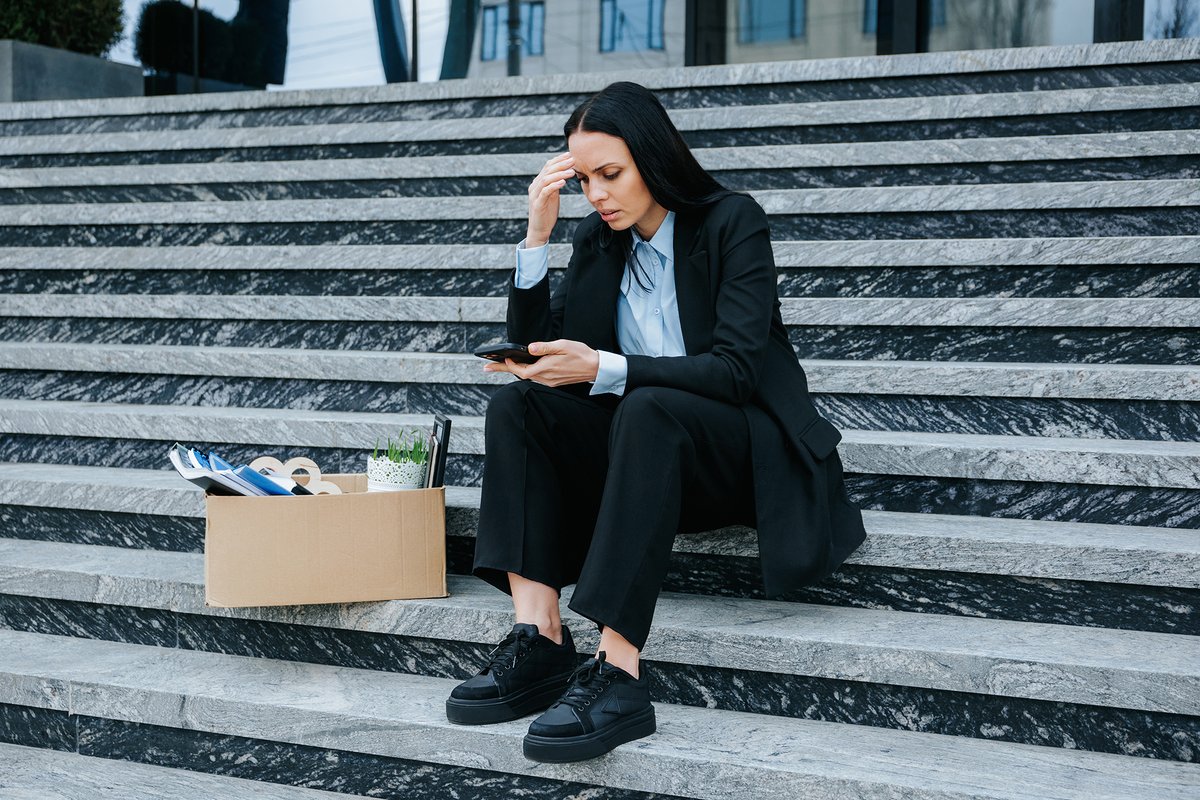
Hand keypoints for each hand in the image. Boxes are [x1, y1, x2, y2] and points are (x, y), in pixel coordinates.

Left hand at [484, 339, 598, 386]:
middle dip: (503, 369)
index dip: (510, 365)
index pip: (521, 371)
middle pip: (520, 375)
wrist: (595, 367)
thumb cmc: (580, 354)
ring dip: (514, 370)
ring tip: (500, 364)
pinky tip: (522, 366)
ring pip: (527, 376)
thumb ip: (545, 347)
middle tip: (486, 367)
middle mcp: (546, 378)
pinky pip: (535, 377)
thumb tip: (529, 348)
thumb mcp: (562, 345)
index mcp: (546, 368)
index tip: (502, 358)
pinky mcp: (553, 381)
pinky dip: (525, 371)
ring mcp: (549, 381)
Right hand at [526, 152, 574, 247]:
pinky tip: (563, 182)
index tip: (570, 155)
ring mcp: (535, 195)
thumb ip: (555, 185)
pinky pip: (545, 192)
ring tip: (571, 171)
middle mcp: (534, 187)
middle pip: (547, 170)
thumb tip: (563, 174)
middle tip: (573, 160)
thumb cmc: (547, 213)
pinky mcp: (537, 204)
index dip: (558, 160)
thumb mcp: (553, 196)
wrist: (539, 230)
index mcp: (538, 183)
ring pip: (546, 179)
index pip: (547, 167)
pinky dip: (554, 185)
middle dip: (561, 164)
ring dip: (560, 174)